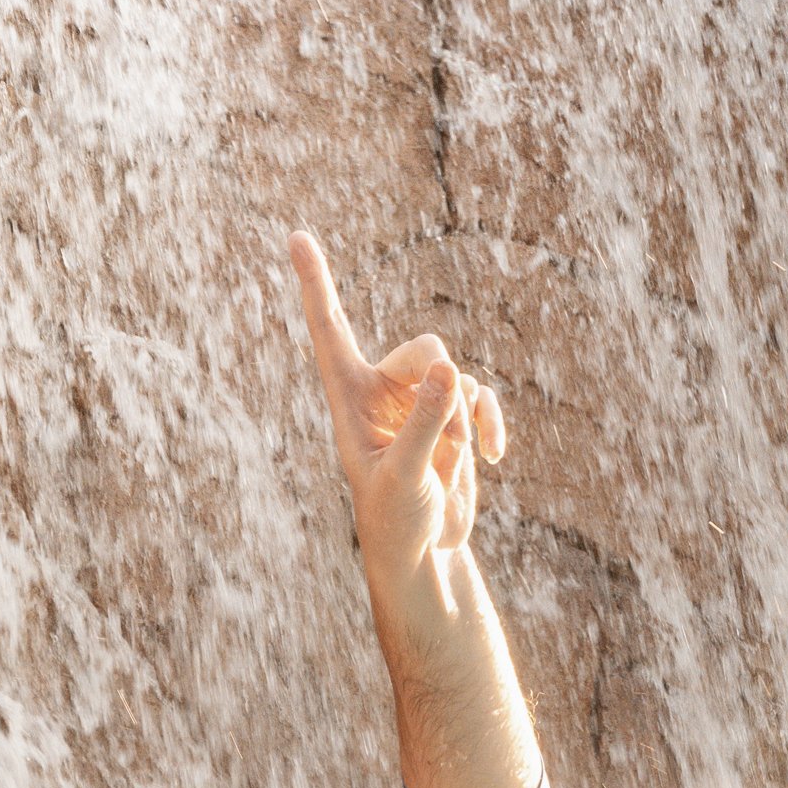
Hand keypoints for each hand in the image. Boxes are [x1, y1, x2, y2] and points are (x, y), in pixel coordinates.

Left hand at [288, 231, 504, 611]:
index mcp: (349, 397)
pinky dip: (490, 422)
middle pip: (425, 348)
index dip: (315, 282)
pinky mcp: (453, 418)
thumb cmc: (395, 518)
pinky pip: (480, 395)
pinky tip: (493, 457)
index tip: (295, 235)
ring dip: (465, 419)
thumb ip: (427, 423)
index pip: (330, 328)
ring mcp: (421, 401)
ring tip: (454, 464)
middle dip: (445, 384)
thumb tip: (452, 370)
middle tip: (448, 439)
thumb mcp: (406, 474)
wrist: (422, 552)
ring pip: (457, 375)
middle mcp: (382, 390)